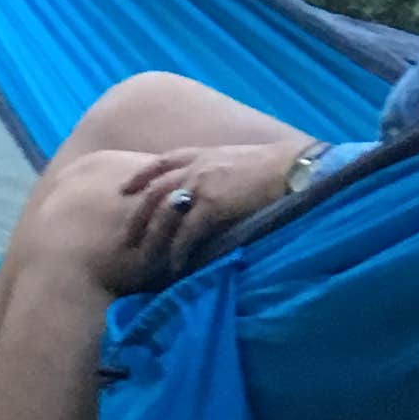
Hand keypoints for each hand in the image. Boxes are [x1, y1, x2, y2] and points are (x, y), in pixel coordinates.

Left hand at [113, 138, 308, 286]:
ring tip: (146, 259)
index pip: (160, 162)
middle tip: (127, 237)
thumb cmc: (274, 166)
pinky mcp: (212, 205)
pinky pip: (186, 233)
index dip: (140, 175)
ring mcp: (201, 184)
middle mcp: (195, 166)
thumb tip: (214, 186)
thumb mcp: (237, 160)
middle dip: (137, 215)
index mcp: (201, 153)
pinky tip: (175, 265)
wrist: (293, 170)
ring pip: (164, 214)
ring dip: (154, 238)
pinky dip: (178, 251)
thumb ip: (218, 170)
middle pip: (154, 191)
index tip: (125, 189)